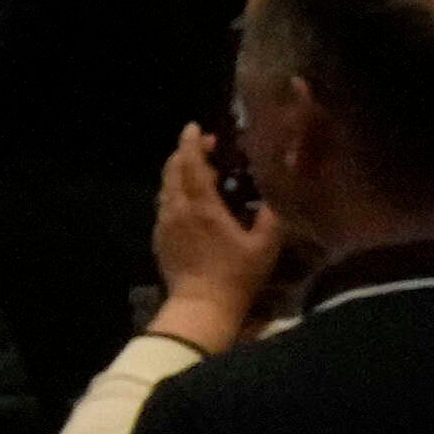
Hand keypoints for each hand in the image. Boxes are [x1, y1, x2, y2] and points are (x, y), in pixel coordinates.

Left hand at [146, 128, 281, 345]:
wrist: (201, 306)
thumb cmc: (235, 276)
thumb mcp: (264, 247)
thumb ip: (272, 217)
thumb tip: (274, 194)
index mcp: (201, 207)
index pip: (191, 164)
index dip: (192, 142)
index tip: (195, 127)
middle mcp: (177, 209)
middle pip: (173, 170)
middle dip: (185, 152)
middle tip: (204, 147)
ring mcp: (164, 223)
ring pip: (166, 186)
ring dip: (178, 171)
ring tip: (198, 170)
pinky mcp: (159, 237)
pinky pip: (164, 204)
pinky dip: (174, 191)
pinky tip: (189, 199)